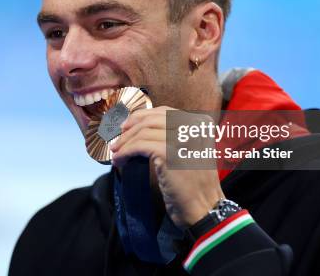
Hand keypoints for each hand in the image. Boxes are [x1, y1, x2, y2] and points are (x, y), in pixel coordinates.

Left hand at [109, 106, 224, 227]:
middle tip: (116, 140)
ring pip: (143, 132)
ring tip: (116, 153)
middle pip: (152, 119)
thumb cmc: (193, 183)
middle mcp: (193, 125)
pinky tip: (119, 160)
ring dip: (124, 142)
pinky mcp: (169, 152)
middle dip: (129, 129)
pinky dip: (125, 152)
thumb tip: (138, 126)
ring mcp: (182, 138)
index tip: (126, 127)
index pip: (164, 112)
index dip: (141, 117)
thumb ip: (172, 134)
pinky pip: (139, 146)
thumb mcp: (189, 150)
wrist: (204, 207)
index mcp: (200, 122)